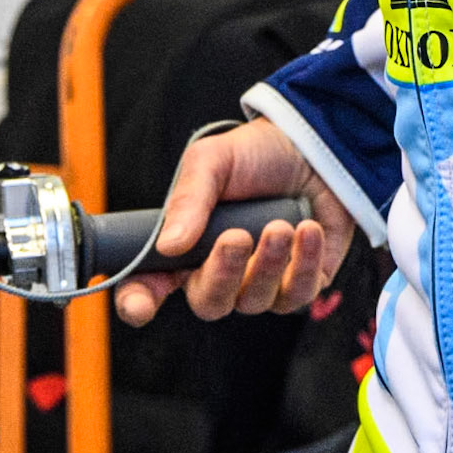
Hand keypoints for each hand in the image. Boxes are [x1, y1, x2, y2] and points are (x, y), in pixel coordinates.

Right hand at [113, 117, 354, 327]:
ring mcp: (261, 282)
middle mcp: (220, 272)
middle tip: (237, 236)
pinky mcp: (301, 283)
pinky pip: (298, 294)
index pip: (150, 286)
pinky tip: (308, 230)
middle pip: (208, 303)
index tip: (139, 307)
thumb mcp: (214, 161)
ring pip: (254, 301)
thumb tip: (169, 247)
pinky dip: (304, 264)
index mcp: (186, 247)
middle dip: (222, 274)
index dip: (138, 302)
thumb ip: (189, 199)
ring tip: (281, 225)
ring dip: (268, 263)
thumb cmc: (256, 154)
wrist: (314, 144)